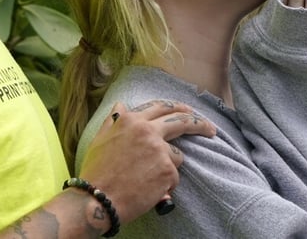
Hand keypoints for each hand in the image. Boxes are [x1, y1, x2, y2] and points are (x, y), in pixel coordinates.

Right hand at [78, 100, 215, 223]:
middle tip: (210, 129)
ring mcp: (159, 149)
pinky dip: (166, 184)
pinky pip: (174, 176)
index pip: (161, 107)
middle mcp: (147, 130)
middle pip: (182, 121)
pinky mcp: (167, 169)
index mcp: (131, 120)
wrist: (97, 199)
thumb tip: (121, 105)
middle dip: (199, 123)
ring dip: (169, 166)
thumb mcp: (100, 139)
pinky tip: (150, 190)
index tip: (188, 111)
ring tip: (150, 180)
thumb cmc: (96, 172)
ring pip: (177, 155)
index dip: (177, 108)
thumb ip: (114, 120)